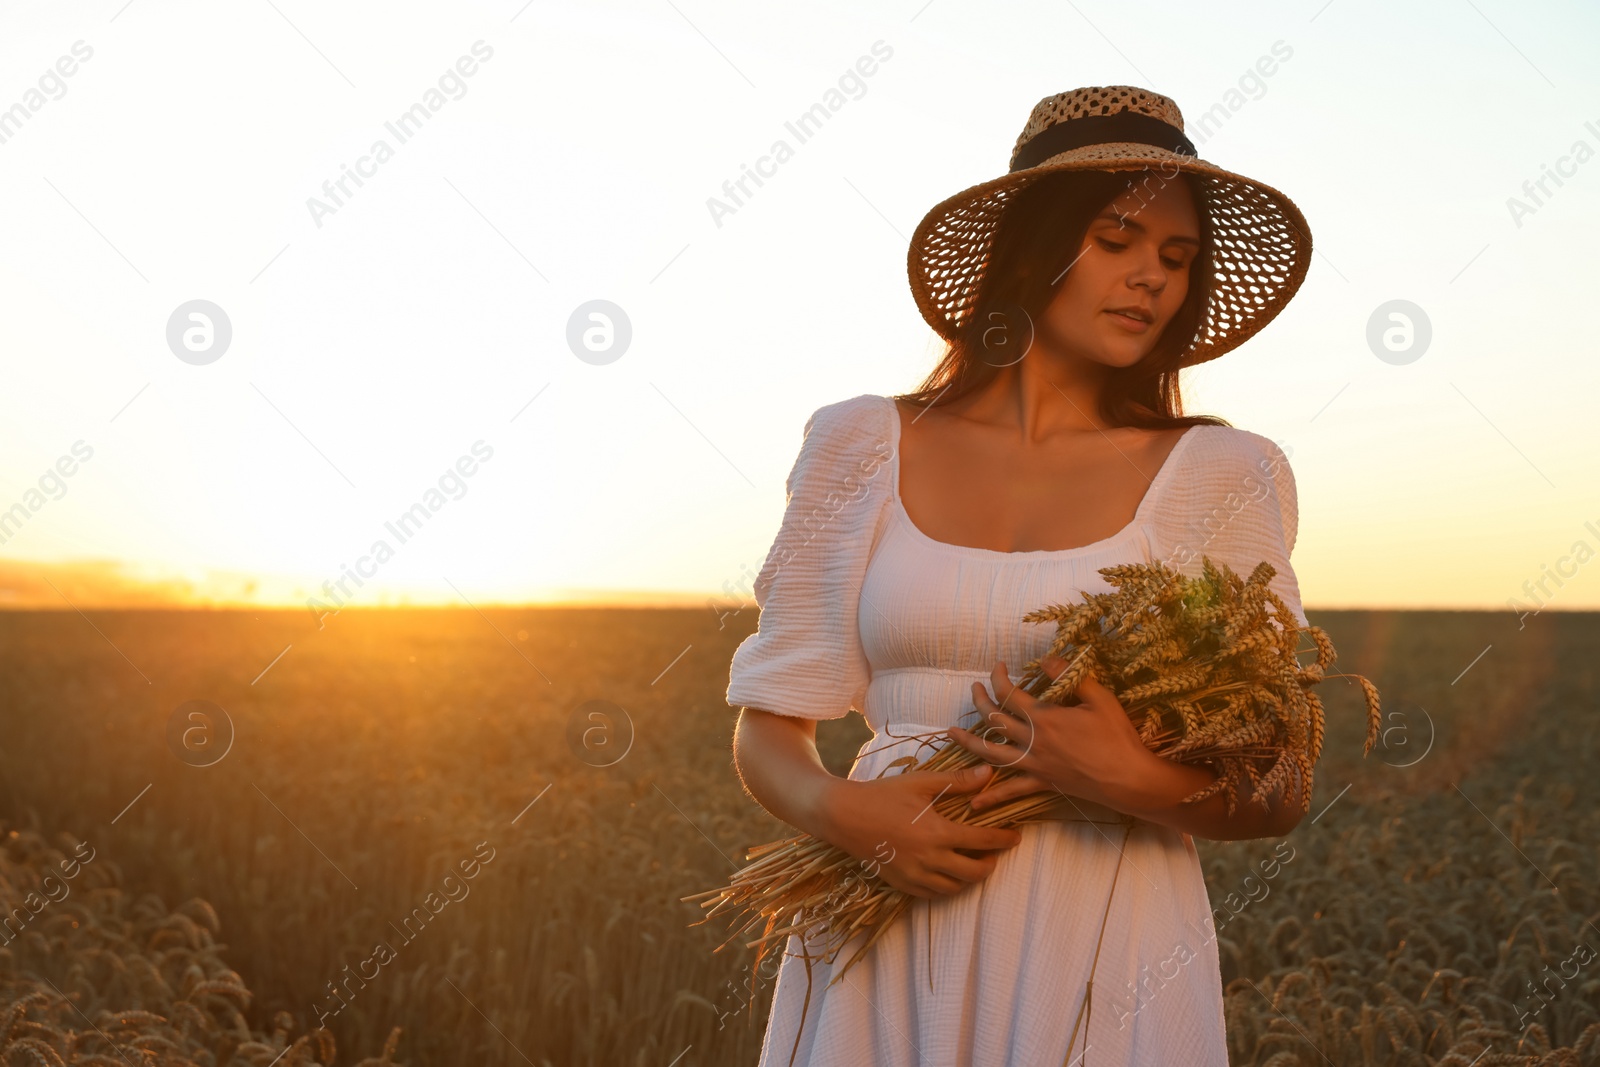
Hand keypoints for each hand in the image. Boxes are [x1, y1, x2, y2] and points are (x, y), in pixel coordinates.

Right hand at [821, 765, 1023, 899]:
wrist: (843, 816)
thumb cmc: (883, 795)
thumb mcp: (921, 783)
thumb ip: (957, 782)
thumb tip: (989, 774)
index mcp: (937, 833)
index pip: (983, 841)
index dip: (1004, 839)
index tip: (1015, 835)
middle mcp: (929, 860)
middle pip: (974, 873)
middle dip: (991, 863)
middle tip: (995, 852)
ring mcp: (914, 876)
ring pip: (955, 888)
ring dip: (970, 877)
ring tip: (974, 862)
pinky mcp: (902, 884)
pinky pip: (933, 894)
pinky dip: (947, 886)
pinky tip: (948, 872)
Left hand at [946, 654, 1152, 811]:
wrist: (1128, 778)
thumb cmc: (1117, 736)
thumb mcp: (1098, 697)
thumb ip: (1069, 676)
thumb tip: (1047, 658)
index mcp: (1044, 717)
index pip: (1009, 694)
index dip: (997, 677)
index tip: (996, 666)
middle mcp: (1033, 741)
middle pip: (993, 720)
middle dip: (979, 701)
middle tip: (974, 689)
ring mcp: (1034, 764)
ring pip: (991, 753)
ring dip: (968, 741)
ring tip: (950, 733)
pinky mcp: (1042, 783)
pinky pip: (1012, 791)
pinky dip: (991, 797)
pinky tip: (972, 804)